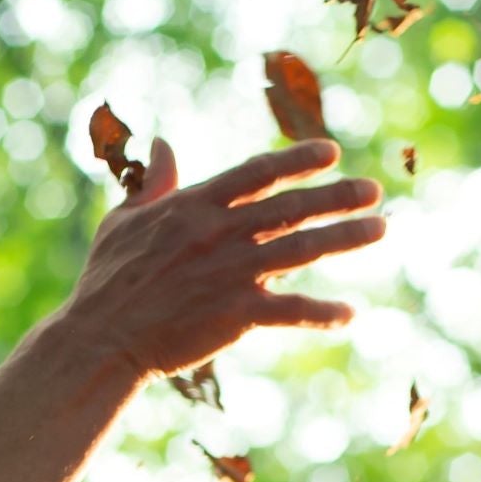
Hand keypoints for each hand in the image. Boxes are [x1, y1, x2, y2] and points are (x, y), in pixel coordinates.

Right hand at [59, 135, 386, 382]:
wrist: (100, 339)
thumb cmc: (105, 283)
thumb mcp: (122, 221)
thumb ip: (153, 182)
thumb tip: (166, 142)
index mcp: (194, 206)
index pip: (257, 173)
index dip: (296, 160)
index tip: (330, 153)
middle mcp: (220, 232)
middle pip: (291, 206)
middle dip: (337, 195)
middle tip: (374, 190)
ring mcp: (231, 272)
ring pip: (302, 248)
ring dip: (345, 236)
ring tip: (380, 228)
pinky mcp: (236, 314)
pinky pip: (290, 310)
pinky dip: (321, 312)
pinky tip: (348, 313)